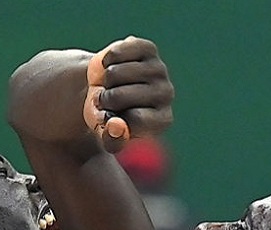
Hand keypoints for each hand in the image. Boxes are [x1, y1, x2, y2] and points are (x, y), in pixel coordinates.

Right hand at [82, 36, 173, 153]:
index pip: (134, 119)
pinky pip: (116, 54)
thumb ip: (111, 140)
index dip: (113, 119)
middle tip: (107, 100)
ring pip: (115, 73)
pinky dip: (106, 61)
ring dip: (104, 81)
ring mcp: (159, 69)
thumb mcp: (106, 135)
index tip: (111, 118)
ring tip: (110, 85)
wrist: (106, 89)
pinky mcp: (149, 49)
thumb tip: (116, 127)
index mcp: (162, 121)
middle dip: (105, 99)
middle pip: (121, 96)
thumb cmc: (108, 117)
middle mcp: (167, 94)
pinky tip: (112, 67)